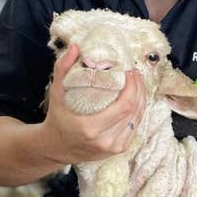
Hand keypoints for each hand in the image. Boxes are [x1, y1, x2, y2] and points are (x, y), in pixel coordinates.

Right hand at [41, 44, 145, 164]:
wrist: (55, 148)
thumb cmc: (57, 119)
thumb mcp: (56, 93)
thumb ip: (63, 69)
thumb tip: (76, 47)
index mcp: (90, 128)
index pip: (124, 106)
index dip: (133, 87)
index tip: (129, 72)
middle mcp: (104, 141)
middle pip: (134, 111)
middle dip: (139, 89)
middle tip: (135, 74)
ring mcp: (113, 147)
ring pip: (138, 119)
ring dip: (141, 99)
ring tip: (137, 83)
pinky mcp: (118, 149)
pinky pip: (134, 127)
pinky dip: (138, 111)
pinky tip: (136, 99)